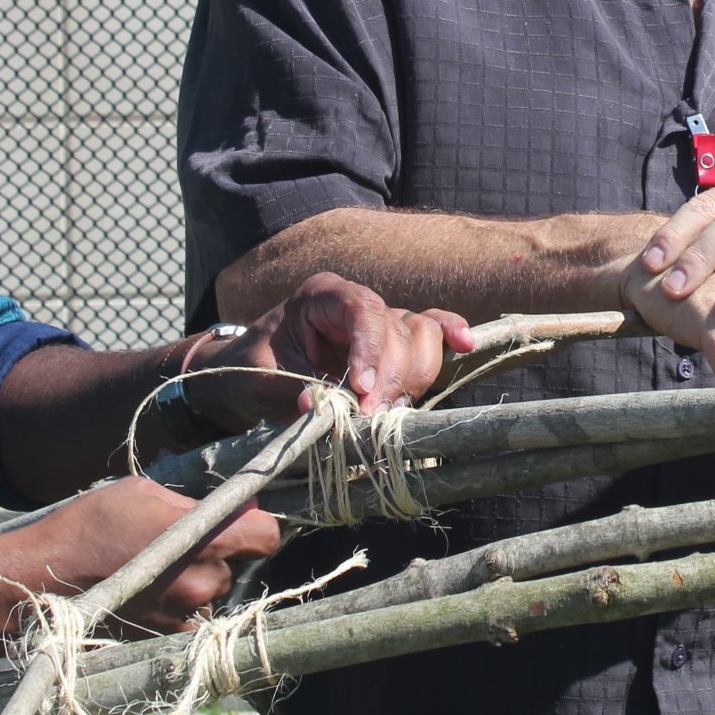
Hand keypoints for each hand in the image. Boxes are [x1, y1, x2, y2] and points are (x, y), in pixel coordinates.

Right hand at [38, 477, 282, 633]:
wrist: (40, 582)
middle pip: (235, 564)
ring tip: (152, 569)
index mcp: (206, 540)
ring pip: (211, 592)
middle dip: (214, 551)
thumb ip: (193, 503)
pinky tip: (146, 592)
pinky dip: (177, 606)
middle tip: (174, 542)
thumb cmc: (87, 527)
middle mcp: (205, 583)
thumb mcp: (142, 494)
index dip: (256, 524)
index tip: (237, 519)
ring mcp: (185, 614)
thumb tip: (231, 508)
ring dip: (195, 580)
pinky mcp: (165, 637)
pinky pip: (188, 617)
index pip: (266, 535)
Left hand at [193, 272, 472, 425]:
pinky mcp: (395, 348)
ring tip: (386, 413)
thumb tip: (320, 404)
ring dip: (412, 378)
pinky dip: (450, 339)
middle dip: (391, 377)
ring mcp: (382, 325)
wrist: (249, 376)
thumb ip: (291, 388)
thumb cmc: (251, 367)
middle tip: (369, 418)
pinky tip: (465, 345)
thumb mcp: (258, 378)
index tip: (360, 391)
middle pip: (400, 329)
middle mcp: (359, 304)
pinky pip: (433, 334)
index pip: (363, 310)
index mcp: (323, 296)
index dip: (370, 349)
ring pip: (422, 338)